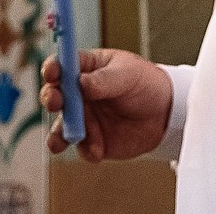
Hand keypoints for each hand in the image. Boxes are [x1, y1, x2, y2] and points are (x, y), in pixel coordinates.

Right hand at [39, 47, 174, 161]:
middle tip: (55, 102)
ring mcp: (84, 118)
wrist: (165, 115)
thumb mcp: (128, 74)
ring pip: (61, 127)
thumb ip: (103, 80)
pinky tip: (98, 149)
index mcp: (86, 69)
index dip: (53, 68)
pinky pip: (82, 148)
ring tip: (60, 140)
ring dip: (57, 133)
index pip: (62, 66)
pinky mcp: (93, 140)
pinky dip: (87, 149)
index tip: (52, 73)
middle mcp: (79, 94)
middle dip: (50, 98)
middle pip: (54, 95)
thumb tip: (81, 83)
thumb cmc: (145, 84)